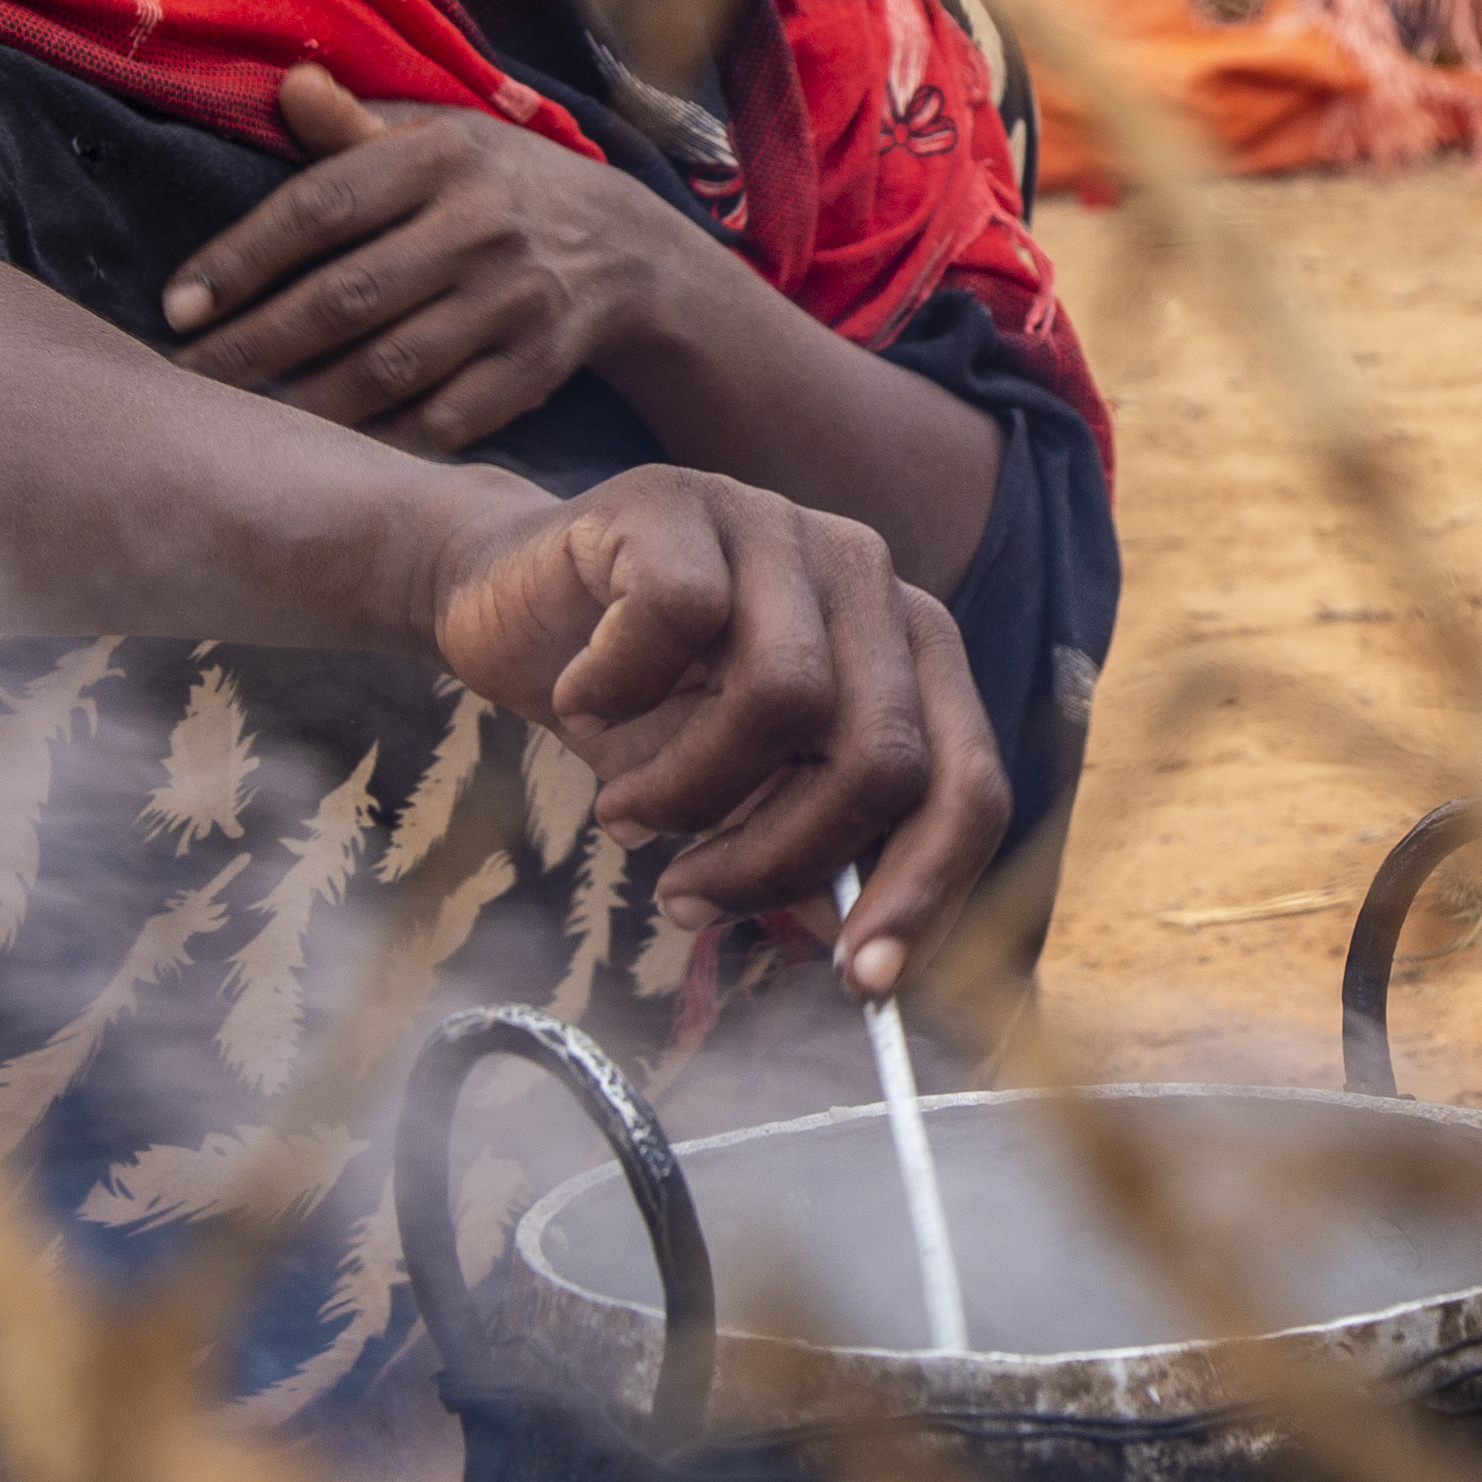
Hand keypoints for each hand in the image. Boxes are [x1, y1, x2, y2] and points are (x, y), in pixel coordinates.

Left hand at [159, 64, 693, 456]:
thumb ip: (356, 123)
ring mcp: (515, 303)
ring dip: (301, 402)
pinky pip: (445, 418)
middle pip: (347, 297)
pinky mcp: (537, 368)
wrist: (629, 250)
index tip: (177, 305)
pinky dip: (381, 440)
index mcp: (444, 157)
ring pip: (388, 368)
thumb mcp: (441, 135)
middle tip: (183, 377)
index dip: (242, 257)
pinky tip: (322, 453)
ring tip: (235, 420)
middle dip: (253, 344)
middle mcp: (483, 227)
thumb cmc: (497, 186)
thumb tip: (287, 85)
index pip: (322, 206)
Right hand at [411, 464, 1002, 992]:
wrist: (512, 600)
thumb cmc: (643, 707)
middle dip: (780, 859)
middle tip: (685, 898)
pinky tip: (580, 699)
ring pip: (783, 697)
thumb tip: (862, 954)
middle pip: (882, 755)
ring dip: (688, 789)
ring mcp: (778, 525)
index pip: (968, 782)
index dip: (925, 891)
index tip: (857, 981)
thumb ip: (809, 849)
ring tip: (624, 810)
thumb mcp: (738, 793)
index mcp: (909, 651)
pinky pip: (676, 615)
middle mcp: (866, 577)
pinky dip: (616, 690)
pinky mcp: (681, 500)